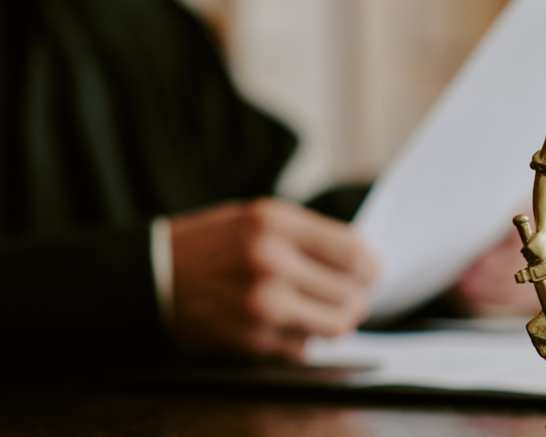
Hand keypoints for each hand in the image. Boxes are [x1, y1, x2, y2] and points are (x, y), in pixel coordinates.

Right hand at [169, 199, 376, 360]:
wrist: (154, 275)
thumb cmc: (213, 244)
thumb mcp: (260, 218)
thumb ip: (310, 236)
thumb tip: (362, 263)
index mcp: (276, 223)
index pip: (353, 252)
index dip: (372, 266)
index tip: (371, 271)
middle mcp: (270, 263)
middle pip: (351, 292)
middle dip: (358, 297)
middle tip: (350, 294)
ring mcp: (262, 304)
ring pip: (336, 325)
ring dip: (339, 320)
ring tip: (326, 310)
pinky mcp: (254, 339)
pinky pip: (306, 347)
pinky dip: (306, 338)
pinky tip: (290, 321)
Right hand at [522, 232, 545, 265]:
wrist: (543, 234)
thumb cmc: (545, 242)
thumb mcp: (545, 251)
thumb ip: (540, 257)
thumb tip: (535, 262)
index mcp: (542, 258)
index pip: (534, 264)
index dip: (531, 263)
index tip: (529, 262)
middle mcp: (537, 257)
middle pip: (529, 260)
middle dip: (528, 258)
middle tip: (527, 255)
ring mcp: (532, 252)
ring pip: (525, 256)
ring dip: (525, 254)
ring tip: (526, 251)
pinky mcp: (528, 248)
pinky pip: (523, 251)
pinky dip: (522, 250)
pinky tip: (524, 248)